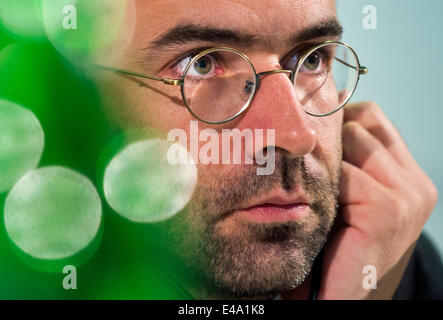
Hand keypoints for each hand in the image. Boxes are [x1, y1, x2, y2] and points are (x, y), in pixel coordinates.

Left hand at [318, 101, 437, 298]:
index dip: (337, 120)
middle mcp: (415, 183)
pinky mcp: (388, 210)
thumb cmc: (337, 242)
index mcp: (407, 175)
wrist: (342, 295)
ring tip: (311, 187)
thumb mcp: (348, 193)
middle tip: (306, 164)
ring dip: (325, 161)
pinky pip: (343, 173)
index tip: (311, 134)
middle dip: (328, 140)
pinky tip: (316, 207)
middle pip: (361, 123)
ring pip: (350, 140)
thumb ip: (346, 159)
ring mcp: (407, 195)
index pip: (372, 117)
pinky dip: (323, 186)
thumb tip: (321, 113)